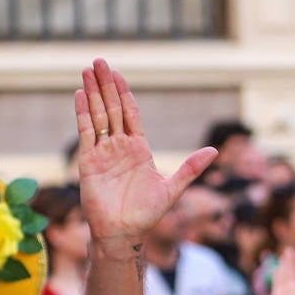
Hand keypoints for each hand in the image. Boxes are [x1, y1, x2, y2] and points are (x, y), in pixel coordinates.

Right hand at [74, 59, 218, 249]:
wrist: (124, 234)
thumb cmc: (147, 215)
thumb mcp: (173, 189)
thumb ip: (191, 168)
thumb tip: (214, 150)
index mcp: (139, 149)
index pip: (131, 114)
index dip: (125, 93)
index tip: (119, 74)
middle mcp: (120, 147)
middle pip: (112, 109)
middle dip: (106, 85)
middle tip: (99, 61)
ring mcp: (103, 153)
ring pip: (98, 116)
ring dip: (92, 94)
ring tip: (87, 70)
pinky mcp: (88, 163)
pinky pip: (86, 133)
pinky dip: (83, 114)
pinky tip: (80, 95)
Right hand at [269, 249, 294, 294]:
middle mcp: (293, 286)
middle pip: (292, 270)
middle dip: (291, 260)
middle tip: (290, 249)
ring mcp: (285, 289)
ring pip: (284, 274)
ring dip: (283, 265)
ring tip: (283, 255)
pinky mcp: (277, 294)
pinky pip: (277, 282)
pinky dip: (277, 275)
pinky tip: (277, 268)